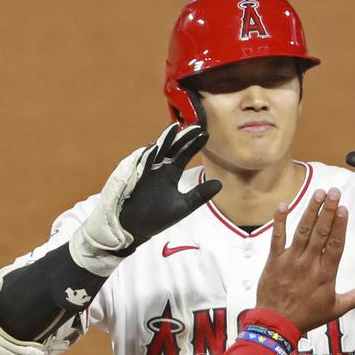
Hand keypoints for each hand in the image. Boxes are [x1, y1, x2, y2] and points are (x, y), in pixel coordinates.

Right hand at [119, 125, 220, 243]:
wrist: (136, 229)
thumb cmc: (157, 217)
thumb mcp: (184, 205)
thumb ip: (200, 194)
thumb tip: (220, 184)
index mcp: (170, 173)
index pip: (183, 155)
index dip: (193, 145)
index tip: (206, 135)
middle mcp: (159, 169)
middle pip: (172, 148)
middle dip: (182, 137)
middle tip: (195, 125)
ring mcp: (146, 171)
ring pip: (157, 152)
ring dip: (165, 140)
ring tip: (175, 127)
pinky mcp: (135, 179)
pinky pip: (140, 165)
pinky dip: (147, 157)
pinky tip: (155, 147)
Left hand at [256, 189, 354, 332]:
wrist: (277, 324)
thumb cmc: (307, 316)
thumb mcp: (337, 309)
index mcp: (326, 274)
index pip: (335, 245)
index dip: (339, 225)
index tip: (343, 208)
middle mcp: (309, 264)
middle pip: (320, 233)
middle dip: (327, 210)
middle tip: (333, 192)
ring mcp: (291, 260)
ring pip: (302, 231)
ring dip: (310, 210)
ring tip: (317, 193)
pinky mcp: (274, 260)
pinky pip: (277, 237)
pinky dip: (279, 221)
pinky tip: (284, 205)